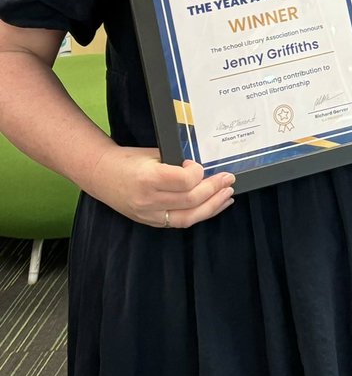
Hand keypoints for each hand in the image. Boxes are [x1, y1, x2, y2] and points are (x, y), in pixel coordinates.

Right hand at [87, 144, 234, 228]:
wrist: (99, 174)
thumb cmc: (127, 159)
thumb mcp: (152, 153)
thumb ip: (175, 162)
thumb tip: (203, 166)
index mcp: (148, 178)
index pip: (185, 181)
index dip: (198, 173)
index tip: (198, 165)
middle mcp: (149, 200)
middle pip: (190, 200)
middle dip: (214, 190)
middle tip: (229, 179)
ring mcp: (149, 214)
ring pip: (188, 217)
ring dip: (212, 206)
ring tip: (227, 196)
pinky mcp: (150, 222)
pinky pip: (179, 222)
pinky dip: (199, 214)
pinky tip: (212, 206)